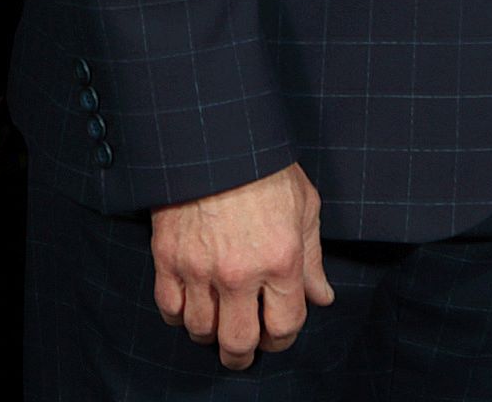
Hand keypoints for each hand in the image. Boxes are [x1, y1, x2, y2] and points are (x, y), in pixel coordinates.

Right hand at [150, 163, 334, 369]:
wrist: (218, 136)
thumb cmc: (266, 167)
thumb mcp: (305, 206)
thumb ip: (312, 258)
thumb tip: (322, 297)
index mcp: (281, 259)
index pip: (284, 325)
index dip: (283, 339)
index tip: (277, 335)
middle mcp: (240, 271)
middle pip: (239, 342)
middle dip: (243, 356)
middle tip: (243, 352)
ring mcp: (200, 267)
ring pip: (201, 330)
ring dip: (210, 335)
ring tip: (218, 325)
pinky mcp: (168, 258)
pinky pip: (169, 308)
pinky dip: (179, 316)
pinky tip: (191, 307)